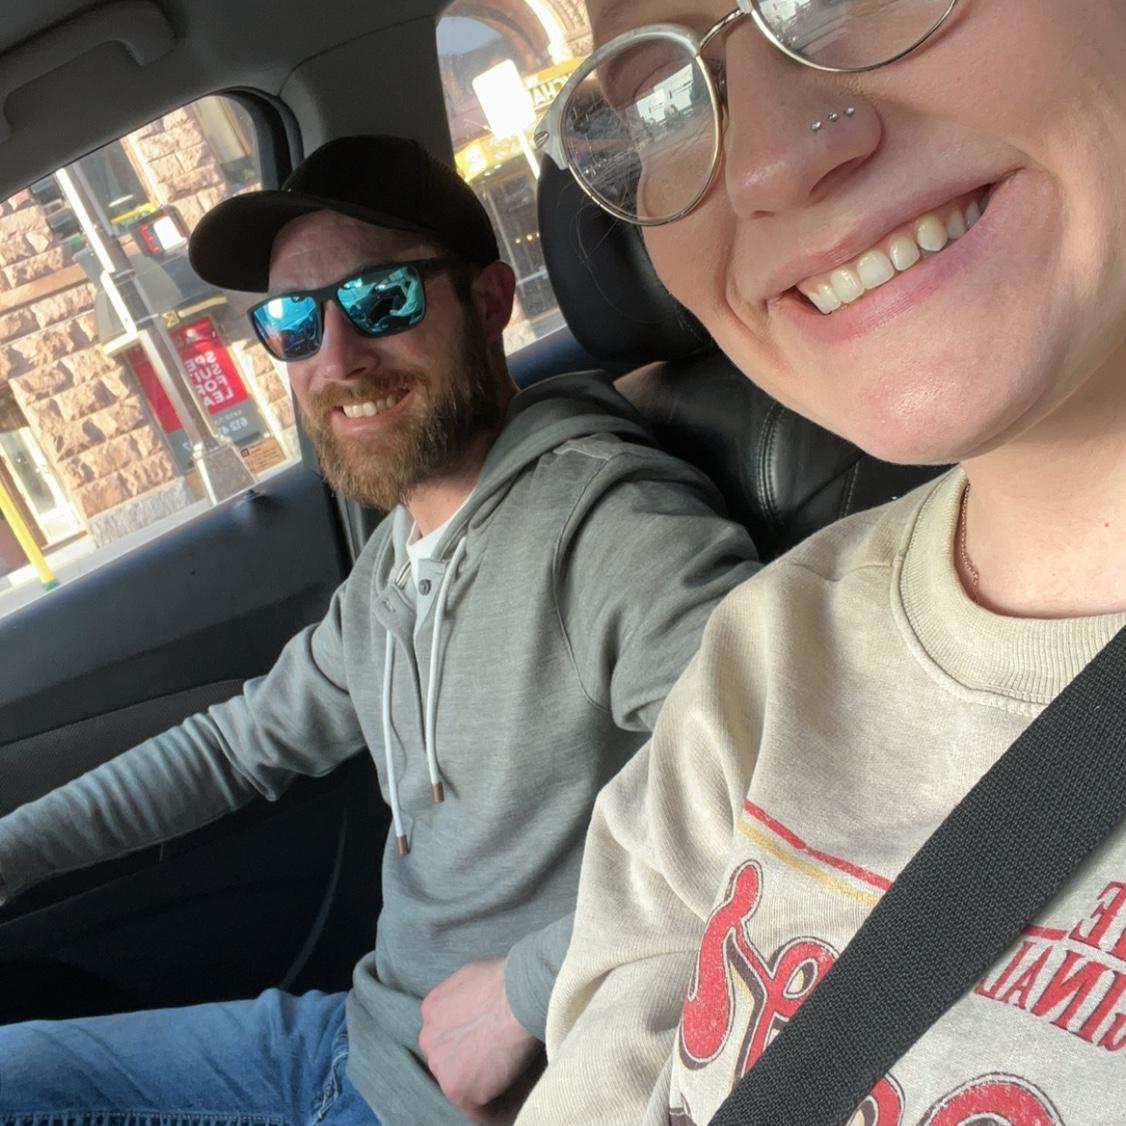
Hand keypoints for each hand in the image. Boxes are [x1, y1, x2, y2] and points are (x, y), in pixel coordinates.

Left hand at [419, 957, 542, 1124]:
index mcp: (432, 1009)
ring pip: (464, 1086)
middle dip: (476, 1064)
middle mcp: (428, 1038)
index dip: (472, 1043)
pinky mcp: (455, 1089)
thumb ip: (465, 999)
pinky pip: (480, 1110)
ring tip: (517, 1082)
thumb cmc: (509, 980)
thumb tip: (478, 1010)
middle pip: (451, 1061)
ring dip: (488, 1087)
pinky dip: (500, 1109)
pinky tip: (518, 1099)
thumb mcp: (475, 978)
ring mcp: (439, 1065)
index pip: (447, 1036)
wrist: (518, 996)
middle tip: (505, 1064)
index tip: (493, 1045)